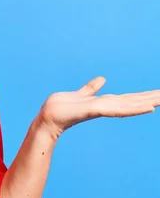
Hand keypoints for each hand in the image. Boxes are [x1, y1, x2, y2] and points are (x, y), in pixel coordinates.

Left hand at [37, 76, 159, 138]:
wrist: (47, 118)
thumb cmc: (61, 108)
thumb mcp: (80, 94)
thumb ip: (91, 88)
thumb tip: (103, 79)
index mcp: (105, 102)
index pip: (130, 98)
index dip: (146, 96)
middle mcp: (107, 106)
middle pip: (135, 101)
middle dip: (153, 98)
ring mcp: (103, 109)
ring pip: (131, 105)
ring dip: (149, 102)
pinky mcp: (96, 109)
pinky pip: (118, 109)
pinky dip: (135, 108)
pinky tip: (150, 108)